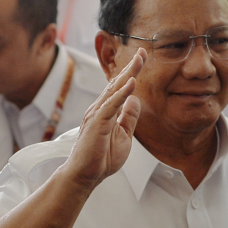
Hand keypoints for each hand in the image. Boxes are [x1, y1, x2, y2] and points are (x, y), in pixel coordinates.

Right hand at [64, 48, 142, 191]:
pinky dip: (122, 93)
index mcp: (106, 110)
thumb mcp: (124, 136)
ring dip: (128, 74)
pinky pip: (112, 105)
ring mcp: (97, 114)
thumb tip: (135, 100)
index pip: (120, 87)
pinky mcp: (97, 123)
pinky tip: (132, 83)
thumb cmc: (101, 158)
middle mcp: (100, 108)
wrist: (85, 175)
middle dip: (131, 67)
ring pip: (114, 89)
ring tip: (140, 60)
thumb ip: (129, 117)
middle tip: (142, 51)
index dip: (131, 72)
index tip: (142, 58)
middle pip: (117, 83)